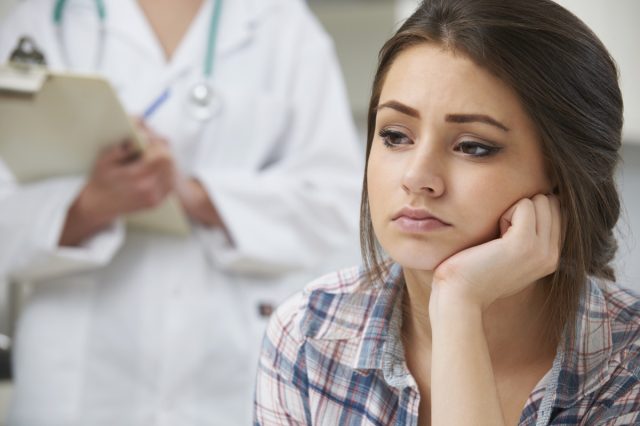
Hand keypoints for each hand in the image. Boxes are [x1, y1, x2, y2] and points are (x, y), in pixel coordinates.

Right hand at [59, 125, 176, 245]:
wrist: (99, 206)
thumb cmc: (100, 180)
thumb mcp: (103, 161)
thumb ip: (120, 150)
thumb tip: (135, 140)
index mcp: (135, 177)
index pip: (159, 156)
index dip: (156, 144)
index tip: (149, 138)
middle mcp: (148, 189)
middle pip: (169, 162)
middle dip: (162, 150)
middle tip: (154, 144)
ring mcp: (154, 198)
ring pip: (172, 173)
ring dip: (166, 161)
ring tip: (156, 154)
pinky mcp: (156, 203)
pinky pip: (169, 184)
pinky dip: (166, 173)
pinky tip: (158, 167)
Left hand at [430, 194, 561, 312]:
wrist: (460, 296)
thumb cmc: (475, 273)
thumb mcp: (510, 257)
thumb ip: (528, 239)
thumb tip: (535, 205)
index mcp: (551, 257)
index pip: (556, 212)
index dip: (528, 213)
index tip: (506, 237)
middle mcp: (552, 255)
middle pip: (550, 203)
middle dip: (522, 209)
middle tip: (500, 236)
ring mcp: (541, 250)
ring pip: (540, 202)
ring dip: (513, 211)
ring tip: (497, 238)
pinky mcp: (524, 244)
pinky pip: (525, 205)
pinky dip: (505, 213)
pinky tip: (493, 239)